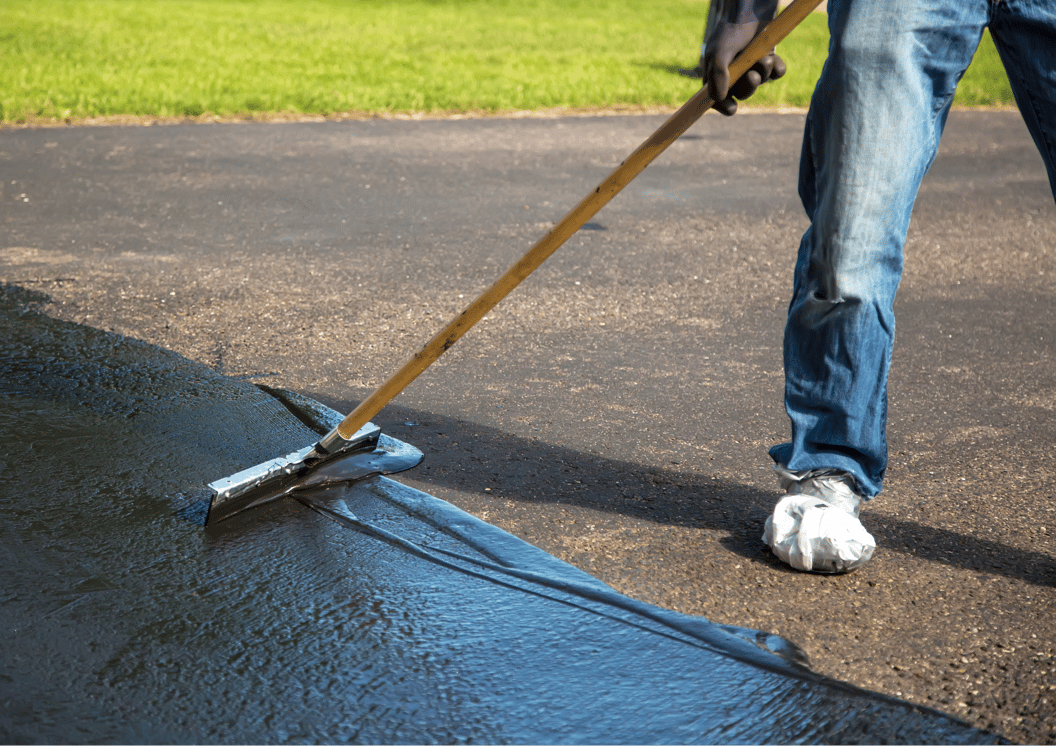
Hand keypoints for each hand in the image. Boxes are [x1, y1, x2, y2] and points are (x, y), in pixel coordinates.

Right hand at [702, 0, 785, 115]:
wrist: (752, 10)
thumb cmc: (732, 29)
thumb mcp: (719, 52)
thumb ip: (718, 76)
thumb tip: (718, 98)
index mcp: (717, 73)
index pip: (716, 97)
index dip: (723, 105)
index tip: (732, 108)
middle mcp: (735, 72)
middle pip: (742, 93)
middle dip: (749, 88)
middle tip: (753, 77)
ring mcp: (752, 66)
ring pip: (760, 83)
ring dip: (763, 73)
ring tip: (763, 58)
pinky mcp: (768, 58)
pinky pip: (775, 74)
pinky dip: (777, 69)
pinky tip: (775, 59)